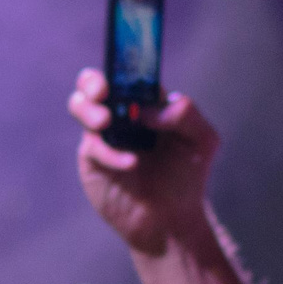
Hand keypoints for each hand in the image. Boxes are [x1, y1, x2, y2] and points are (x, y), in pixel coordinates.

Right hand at [67, 69, 218, 257]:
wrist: (171, 220)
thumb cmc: (187, 177)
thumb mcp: (202, 140)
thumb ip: (184, 113)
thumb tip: (147, 109)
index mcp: (146, 102)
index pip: (128, 72)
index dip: (122, 63)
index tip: (122, 64)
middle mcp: (121, 113)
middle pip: (93, 83)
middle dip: (92, 81)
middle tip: (103, 91)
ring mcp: (104, 135)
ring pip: (80, 106)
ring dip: (88, 109)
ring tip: (106, 121)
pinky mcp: (92, 160)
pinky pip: (92, 146)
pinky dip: (110, 152)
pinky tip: (130, 163)